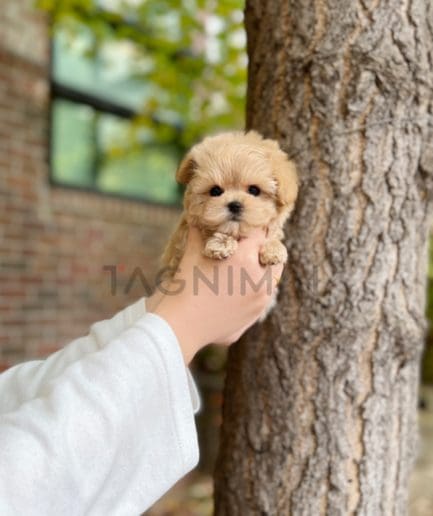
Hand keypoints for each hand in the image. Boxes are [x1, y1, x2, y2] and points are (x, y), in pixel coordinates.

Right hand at [147, 227, 283, 363]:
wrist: (182, 325)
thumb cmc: (185, 286)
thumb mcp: (192, 253)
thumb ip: (199, 232)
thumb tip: (199, 218)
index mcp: (246, 258)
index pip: (261, 232)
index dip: (254, 225)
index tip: (249, 223)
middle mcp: (259, 278)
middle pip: (274, 254)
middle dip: (263, 248)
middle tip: (249, 246)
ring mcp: (260, 300)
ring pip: (272, 277)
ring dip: (262, 269)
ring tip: (244, 267)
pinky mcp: (255, 315)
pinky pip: (262, 296)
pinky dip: (254, 289)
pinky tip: (237, 289)